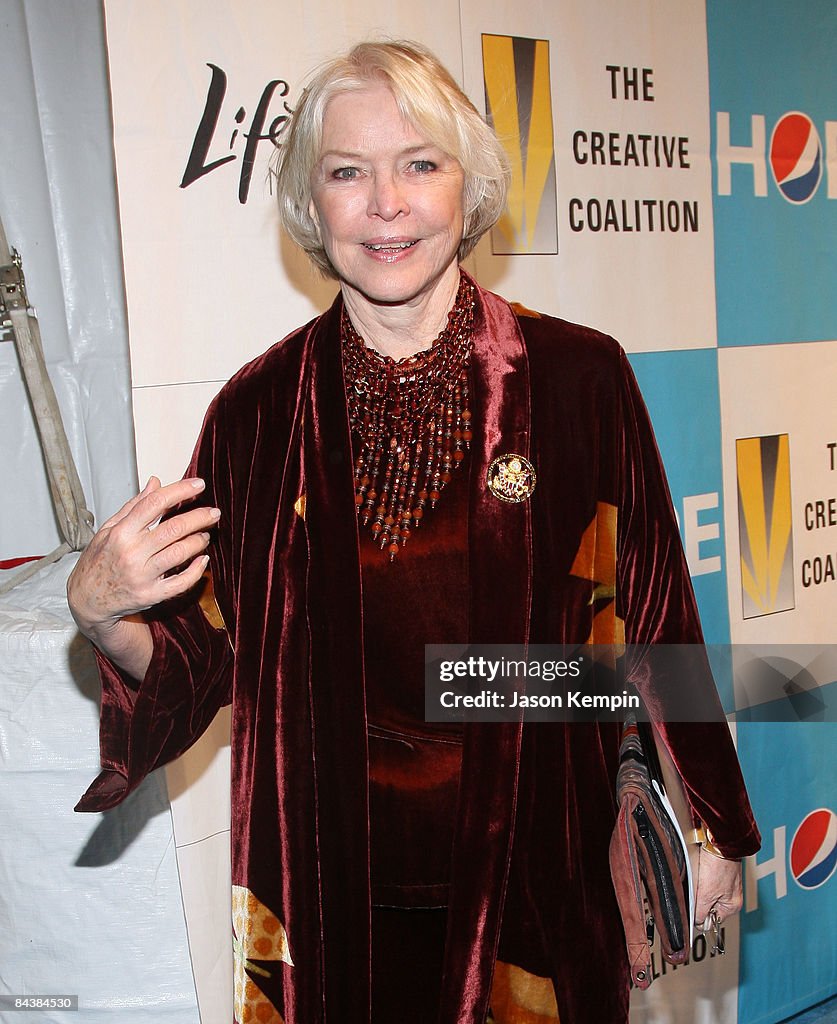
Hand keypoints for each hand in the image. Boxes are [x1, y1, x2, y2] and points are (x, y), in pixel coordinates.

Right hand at [67, 477, 219, 678]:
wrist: (88, 599)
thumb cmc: (99, 560)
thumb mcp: (109, 529)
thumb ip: (134, 506)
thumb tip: (156, 482)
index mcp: (121, 533)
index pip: (155, 504)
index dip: (180, 491)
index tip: (198, 485)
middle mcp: (132, 553)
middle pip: (174, 528)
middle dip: (199, 517)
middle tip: (214, 512)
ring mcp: (142, 576)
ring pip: (181, 553)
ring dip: (199, 541)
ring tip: (206, 534)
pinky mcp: (151, 595)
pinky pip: (181, 582)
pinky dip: (197, 570)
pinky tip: (203, 560)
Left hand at [694, 847, 742, 929]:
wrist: (720, 841)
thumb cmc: (719, 866)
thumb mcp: (706, 895)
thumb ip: (700, 912)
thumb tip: (697, 923)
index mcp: (732, 906)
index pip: (711, 920)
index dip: (699, 914)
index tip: (694, 907)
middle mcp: (731, 896)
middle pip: (707, 905)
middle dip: (699, 899)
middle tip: (697, 887)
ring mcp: (726, 882)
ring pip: (705, 891)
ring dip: (699, 886)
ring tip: (699, 876)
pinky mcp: (719, 871)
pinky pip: (706, 879)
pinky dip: (701, 876)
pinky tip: (700, 869)